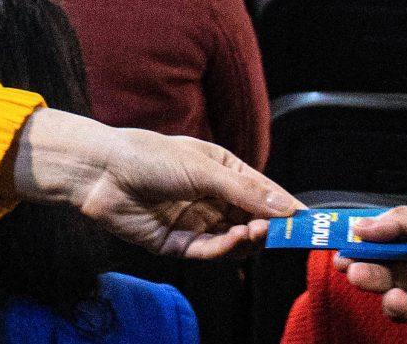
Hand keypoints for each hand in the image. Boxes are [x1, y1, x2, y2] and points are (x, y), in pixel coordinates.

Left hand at [11, 109, 296, 259]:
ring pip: (233, 241)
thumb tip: (285, 208)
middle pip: (252, 220)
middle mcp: (211, 198)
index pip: (262, 192)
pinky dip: (224, 249)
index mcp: (222, 171)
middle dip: (269, 227)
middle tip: (281, 232)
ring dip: (248, 239)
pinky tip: (235, 239)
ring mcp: (194, 222)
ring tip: (255, 231)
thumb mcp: (203, 168)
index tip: (308, 222)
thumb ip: (244, 191)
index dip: (285, 207)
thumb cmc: (147, 155)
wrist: (99, 171)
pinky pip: (208, 251)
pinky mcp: (176, 243)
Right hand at [333, 207, 406, 343]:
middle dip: (366, 273)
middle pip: (385, 273)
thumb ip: (402, 223)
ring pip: (398, 302)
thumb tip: (361, 225)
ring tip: (395, 295)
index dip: (362, 245)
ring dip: (389, 298)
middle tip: (353, 271)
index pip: (386, 242)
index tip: (339, 246)